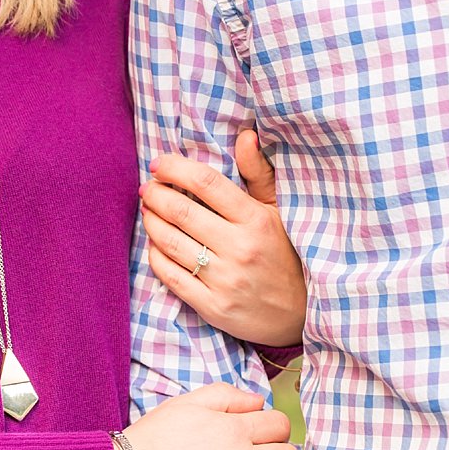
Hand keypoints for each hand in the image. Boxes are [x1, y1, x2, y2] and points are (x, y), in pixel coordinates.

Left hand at [141, 129, 305, 346]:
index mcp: (256, 220)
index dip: (176, 169)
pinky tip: (155, 244)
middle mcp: (239, 248)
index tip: (159, 164)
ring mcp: (224, 280)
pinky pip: (171, 276)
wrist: (301, 313)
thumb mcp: (279, 212)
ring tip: (148, 211)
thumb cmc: (286, 254)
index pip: (207, 183)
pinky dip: (156, 256)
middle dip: (156, 194)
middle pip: (181, 212)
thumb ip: (259, 174)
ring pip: (170, 243)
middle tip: (147, 188)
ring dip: (151, 222)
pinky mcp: (212, 306)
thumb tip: (245, 136)